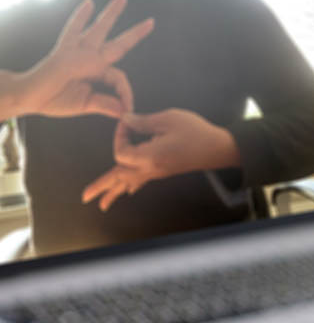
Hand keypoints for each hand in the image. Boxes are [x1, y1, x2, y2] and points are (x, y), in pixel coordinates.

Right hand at [13, 0, 153, 117]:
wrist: (31, 97)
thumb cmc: (56, 100)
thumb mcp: (86, 104)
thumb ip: (105, 105)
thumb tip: (125, 111)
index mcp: (98, 73)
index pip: (120, 78)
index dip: (126, 93)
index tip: (128, 109)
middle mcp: (91, 59)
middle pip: (119, 44)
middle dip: (135, 33)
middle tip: (151, 22)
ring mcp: (78, 52)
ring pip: (99, 30)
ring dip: (111, 14)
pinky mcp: (63, 51)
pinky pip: (73, 30)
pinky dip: (81, 17)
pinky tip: (89, 3)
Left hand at [82, 109, 240, 210]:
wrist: (219, 148)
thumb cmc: (196, 132)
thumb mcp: (169, 119)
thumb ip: (144, 121)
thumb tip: (126, 120)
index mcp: (150, 157)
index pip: (120, 152)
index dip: (119, 136)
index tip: (128, 121)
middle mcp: (151, 169)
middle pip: (119, 179)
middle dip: (101, 187)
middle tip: (84, 198)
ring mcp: (157, 172)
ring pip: (129, 184)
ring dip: (114, 192)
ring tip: (101, 203)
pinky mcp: (164, 171)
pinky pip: (142, 182)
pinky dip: (131, 187)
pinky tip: (129, 191)